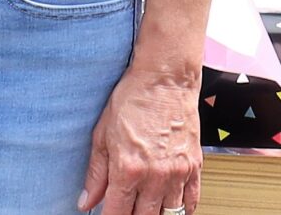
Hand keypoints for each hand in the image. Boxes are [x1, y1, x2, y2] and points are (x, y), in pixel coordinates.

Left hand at [78, 64, 201, 214]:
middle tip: (125, 207)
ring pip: (168, 214)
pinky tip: (171, 206)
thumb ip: (95, 173)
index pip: (116, 214)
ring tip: (145, 205)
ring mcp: (178, 173)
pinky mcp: (194, 166)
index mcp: (128, 169)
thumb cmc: (133, 100)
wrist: (165, 79)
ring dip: (155, 213)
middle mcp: (155, 176)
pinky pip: (191, 201)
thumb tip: (86, 202)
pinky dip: (182, 209)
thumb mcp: (102, 134)